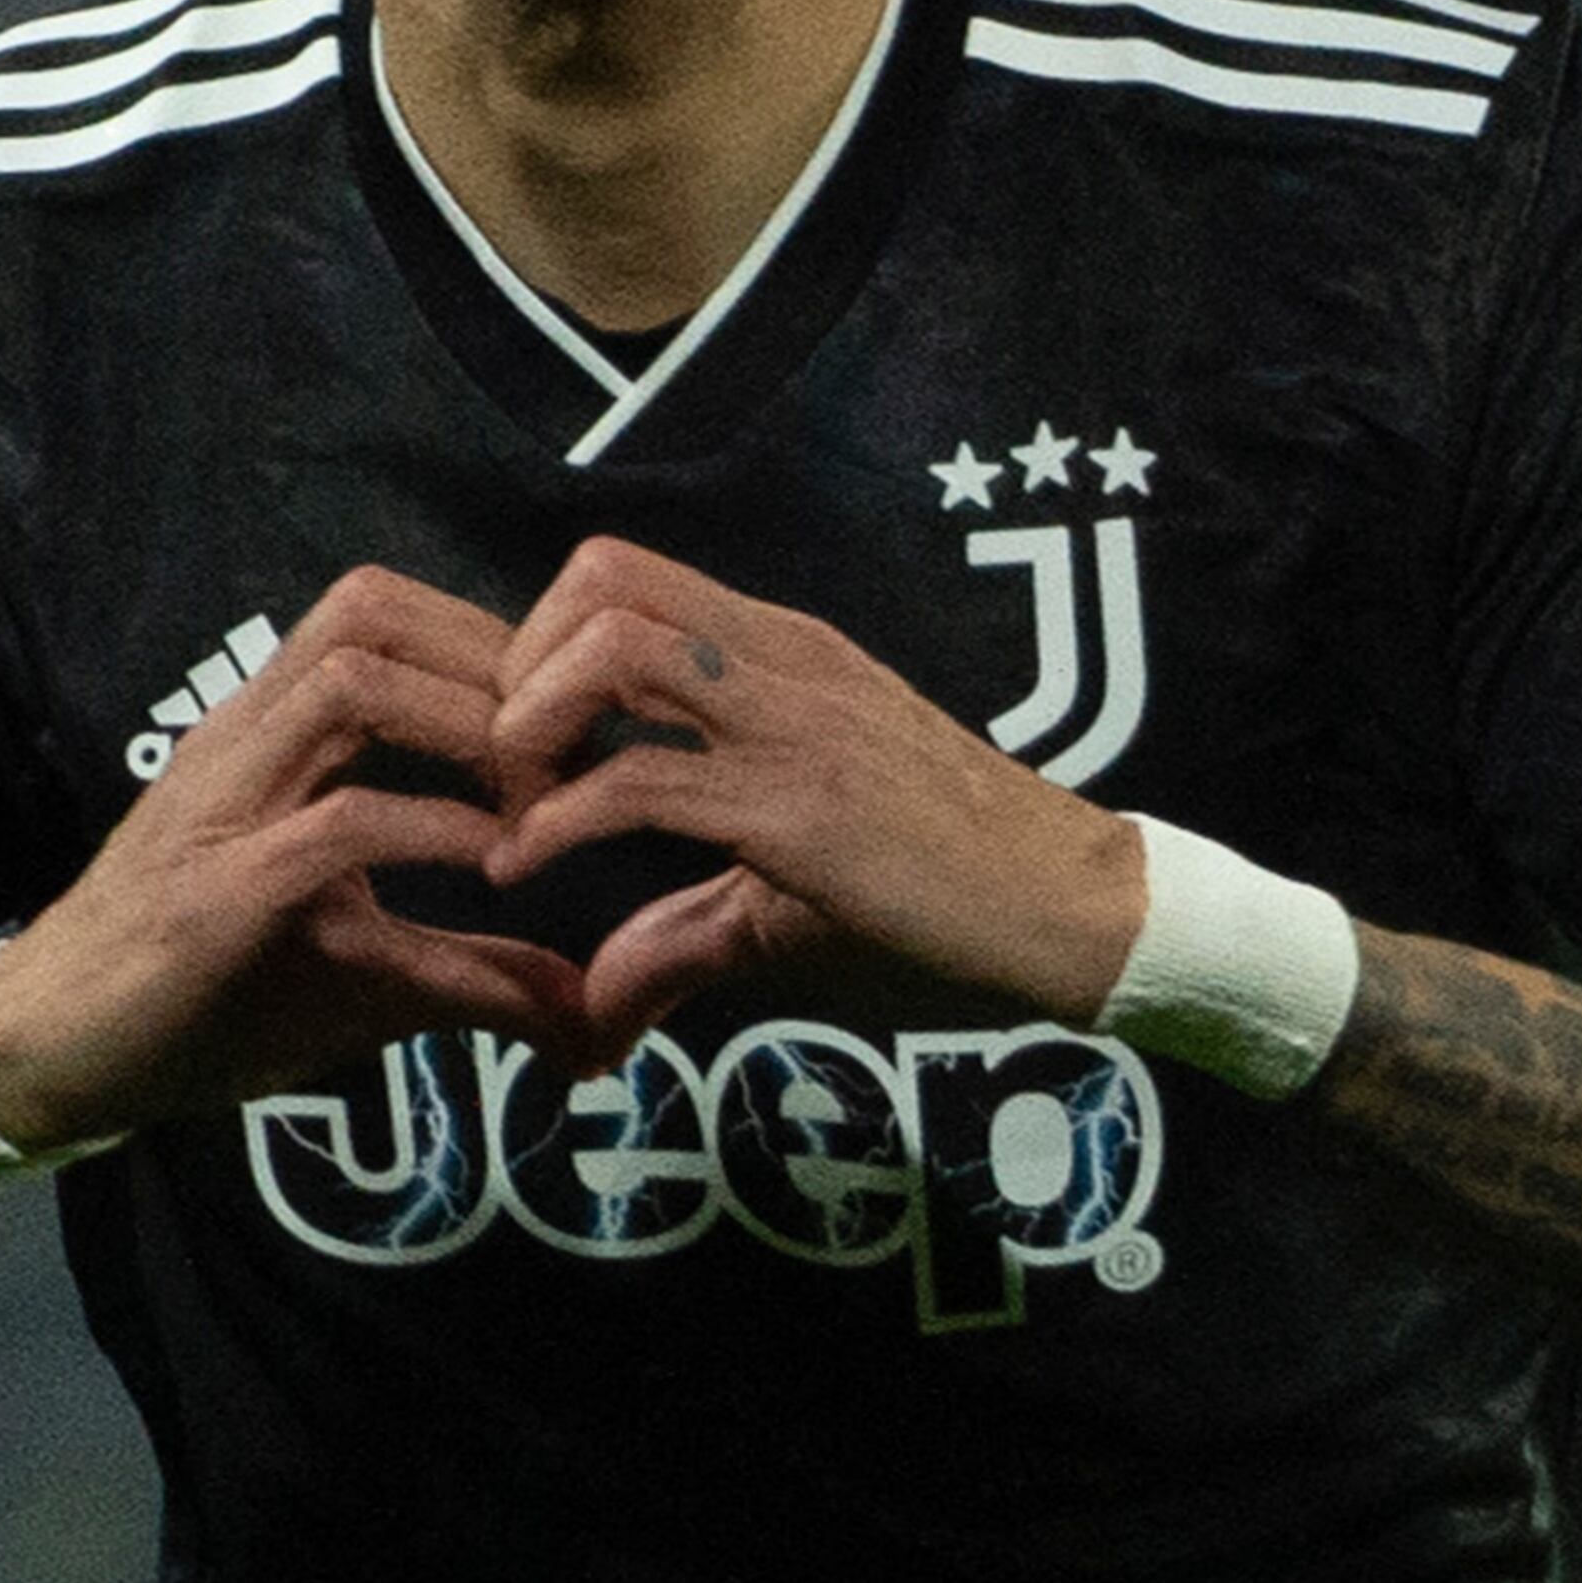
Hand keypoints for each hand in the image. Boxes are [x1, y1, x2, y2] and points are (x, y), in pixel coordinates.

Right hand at [0, 567, 586, 1145]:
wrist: (50, 1056)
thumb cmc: (198, 1002)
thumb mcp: (359, 974)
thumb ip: (470, 971)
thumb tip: (587, 1015)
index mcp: (268, 734)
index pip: (376, 609)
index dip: (486, 637)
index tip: (569, 717)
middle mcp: (242, 742)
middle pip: (370, 611)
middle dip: (493, 658)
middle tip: (574, 741)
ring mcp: (223, 809)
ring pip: (352, 681)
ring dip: (468, 721)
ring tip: (538, 792)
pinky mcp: (219, 895)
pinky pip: (338, 822)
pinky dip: (434, 827)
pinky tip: (495, 863)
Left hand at [487, 536, 1145, 1051]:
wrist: (1074, 909)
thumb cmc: (950, 891)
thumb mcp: (799, 884)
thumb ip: (686, 926)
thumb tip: (595, 1005)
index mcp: (785, 654)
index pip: (625, 577)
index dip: (540, 645)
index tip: (524, 747)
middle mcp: (785, 664)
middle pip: (603, 580)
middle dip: (518, 664)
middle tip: (507, 768)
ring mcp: (796, 726)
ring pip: (616, 649)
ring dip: (531, 722)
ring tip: (516, 806)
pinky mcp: (802, 808)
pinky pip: (647, 780)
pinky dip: (559, 818)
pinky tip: (529, 866)